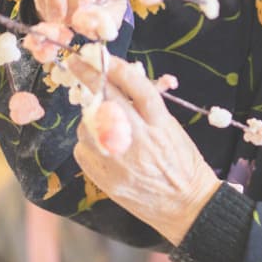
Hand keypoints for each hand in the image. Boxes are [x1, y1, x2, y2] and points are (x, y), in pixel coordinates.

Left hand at [70, 55, 220, 245]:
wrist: (186, 204)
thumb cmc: (184, 163)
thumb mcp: (173, 128)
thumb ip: (148, 107)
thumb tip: (123, 78)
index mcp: (161, 125)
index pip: (136, 87)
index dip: (116, 68)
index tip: (102, 56)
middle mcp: (139, 140)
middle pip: (107, 100)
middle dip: (88, 77)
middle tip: (75, 64)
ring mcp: (119, 160)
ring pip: (88, 125)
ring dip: (90, 117)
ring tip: (102, 123)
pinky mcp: (105, 178)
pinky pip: (83, 151)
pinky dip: (87, 143)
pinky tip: (100, 145)